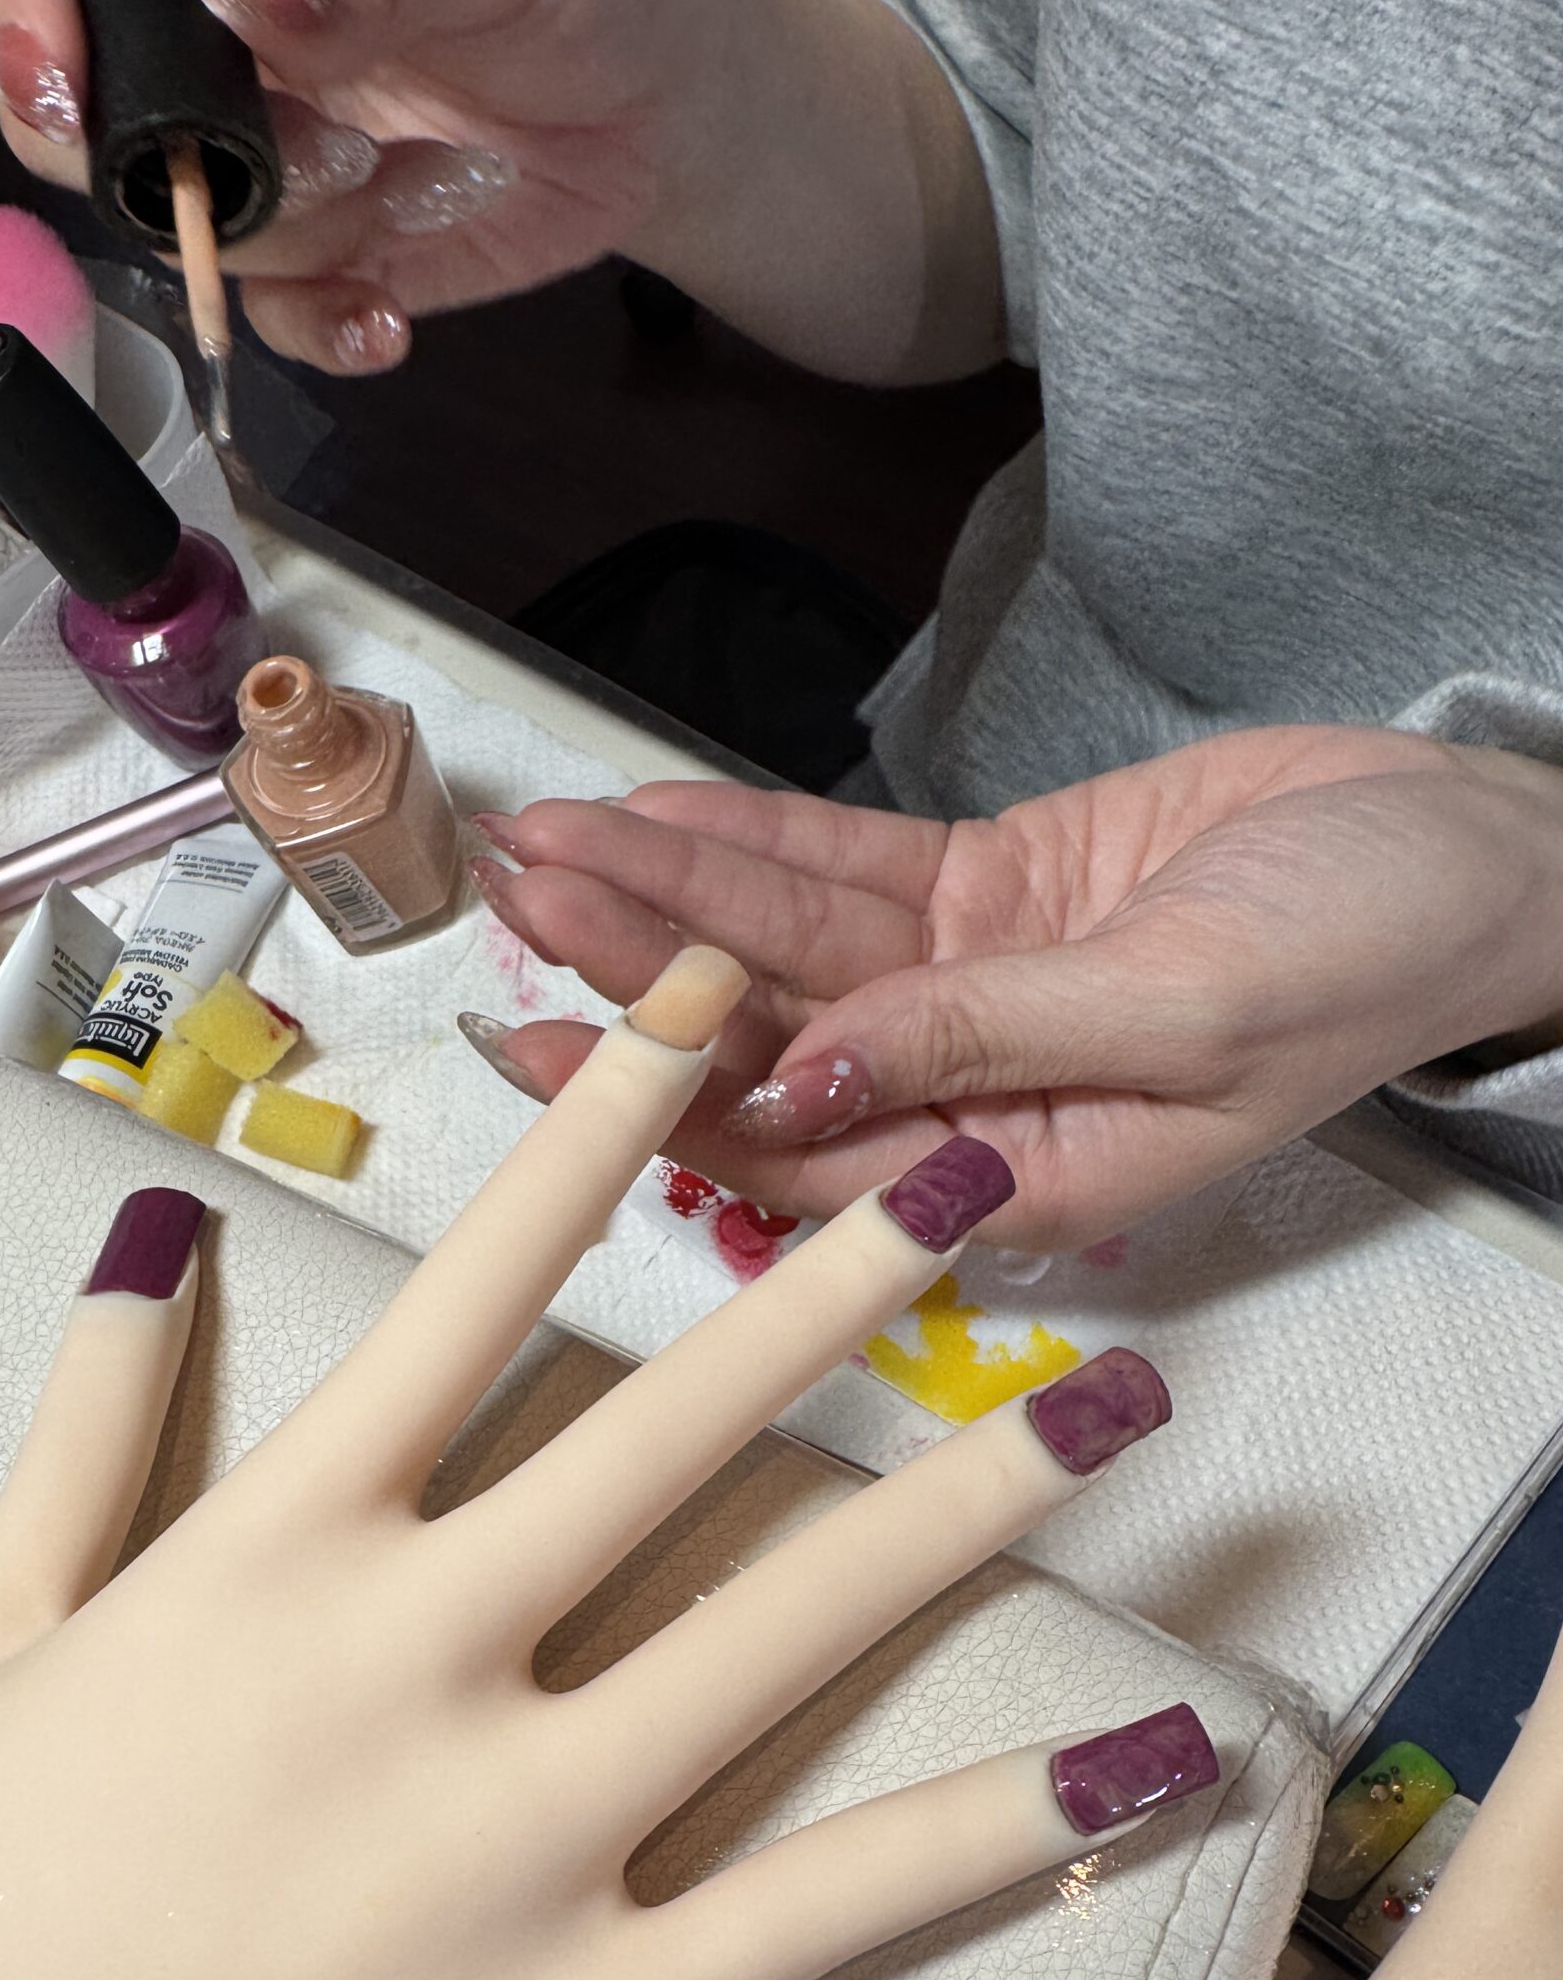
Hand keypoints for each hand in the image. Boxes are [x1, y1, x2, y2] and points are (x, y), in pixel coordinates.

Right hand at [0, 0, 995, 380]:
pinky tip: (386, 314)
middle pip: (81, 107)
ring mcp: (272, 151)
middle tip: (243, 166)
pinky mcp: (333, 252)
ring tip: (388, 181)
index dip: (29, 16)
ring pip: (189, 222)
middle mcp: (227, 39)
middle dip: (145, 159)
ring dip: (285, 225)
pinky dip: (326, 326)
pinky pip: (278, 314)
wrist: (681, 95)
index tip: (60, 75)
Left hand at [468, 727, 1562, 1246]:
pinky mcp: (991, 899)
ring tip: (547, 840)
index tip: (540, 1044)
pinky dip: (755, 839)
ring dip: (670, 893)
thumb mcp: (1182, 1011)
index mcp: (1014, 1169)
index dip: (664, 1097)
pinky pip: (847, 873)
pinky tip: (655, 811)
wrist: (1465, 853)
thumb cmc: (1363, 958)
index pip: (800, 1152)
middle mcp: (969, 1093)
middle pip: (766, 1036)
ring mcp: (971, 990)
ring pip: (789, 947)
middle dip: (637, 967)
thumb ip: (990, 1041)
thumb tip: (814, 1075)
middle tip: (514, 899)